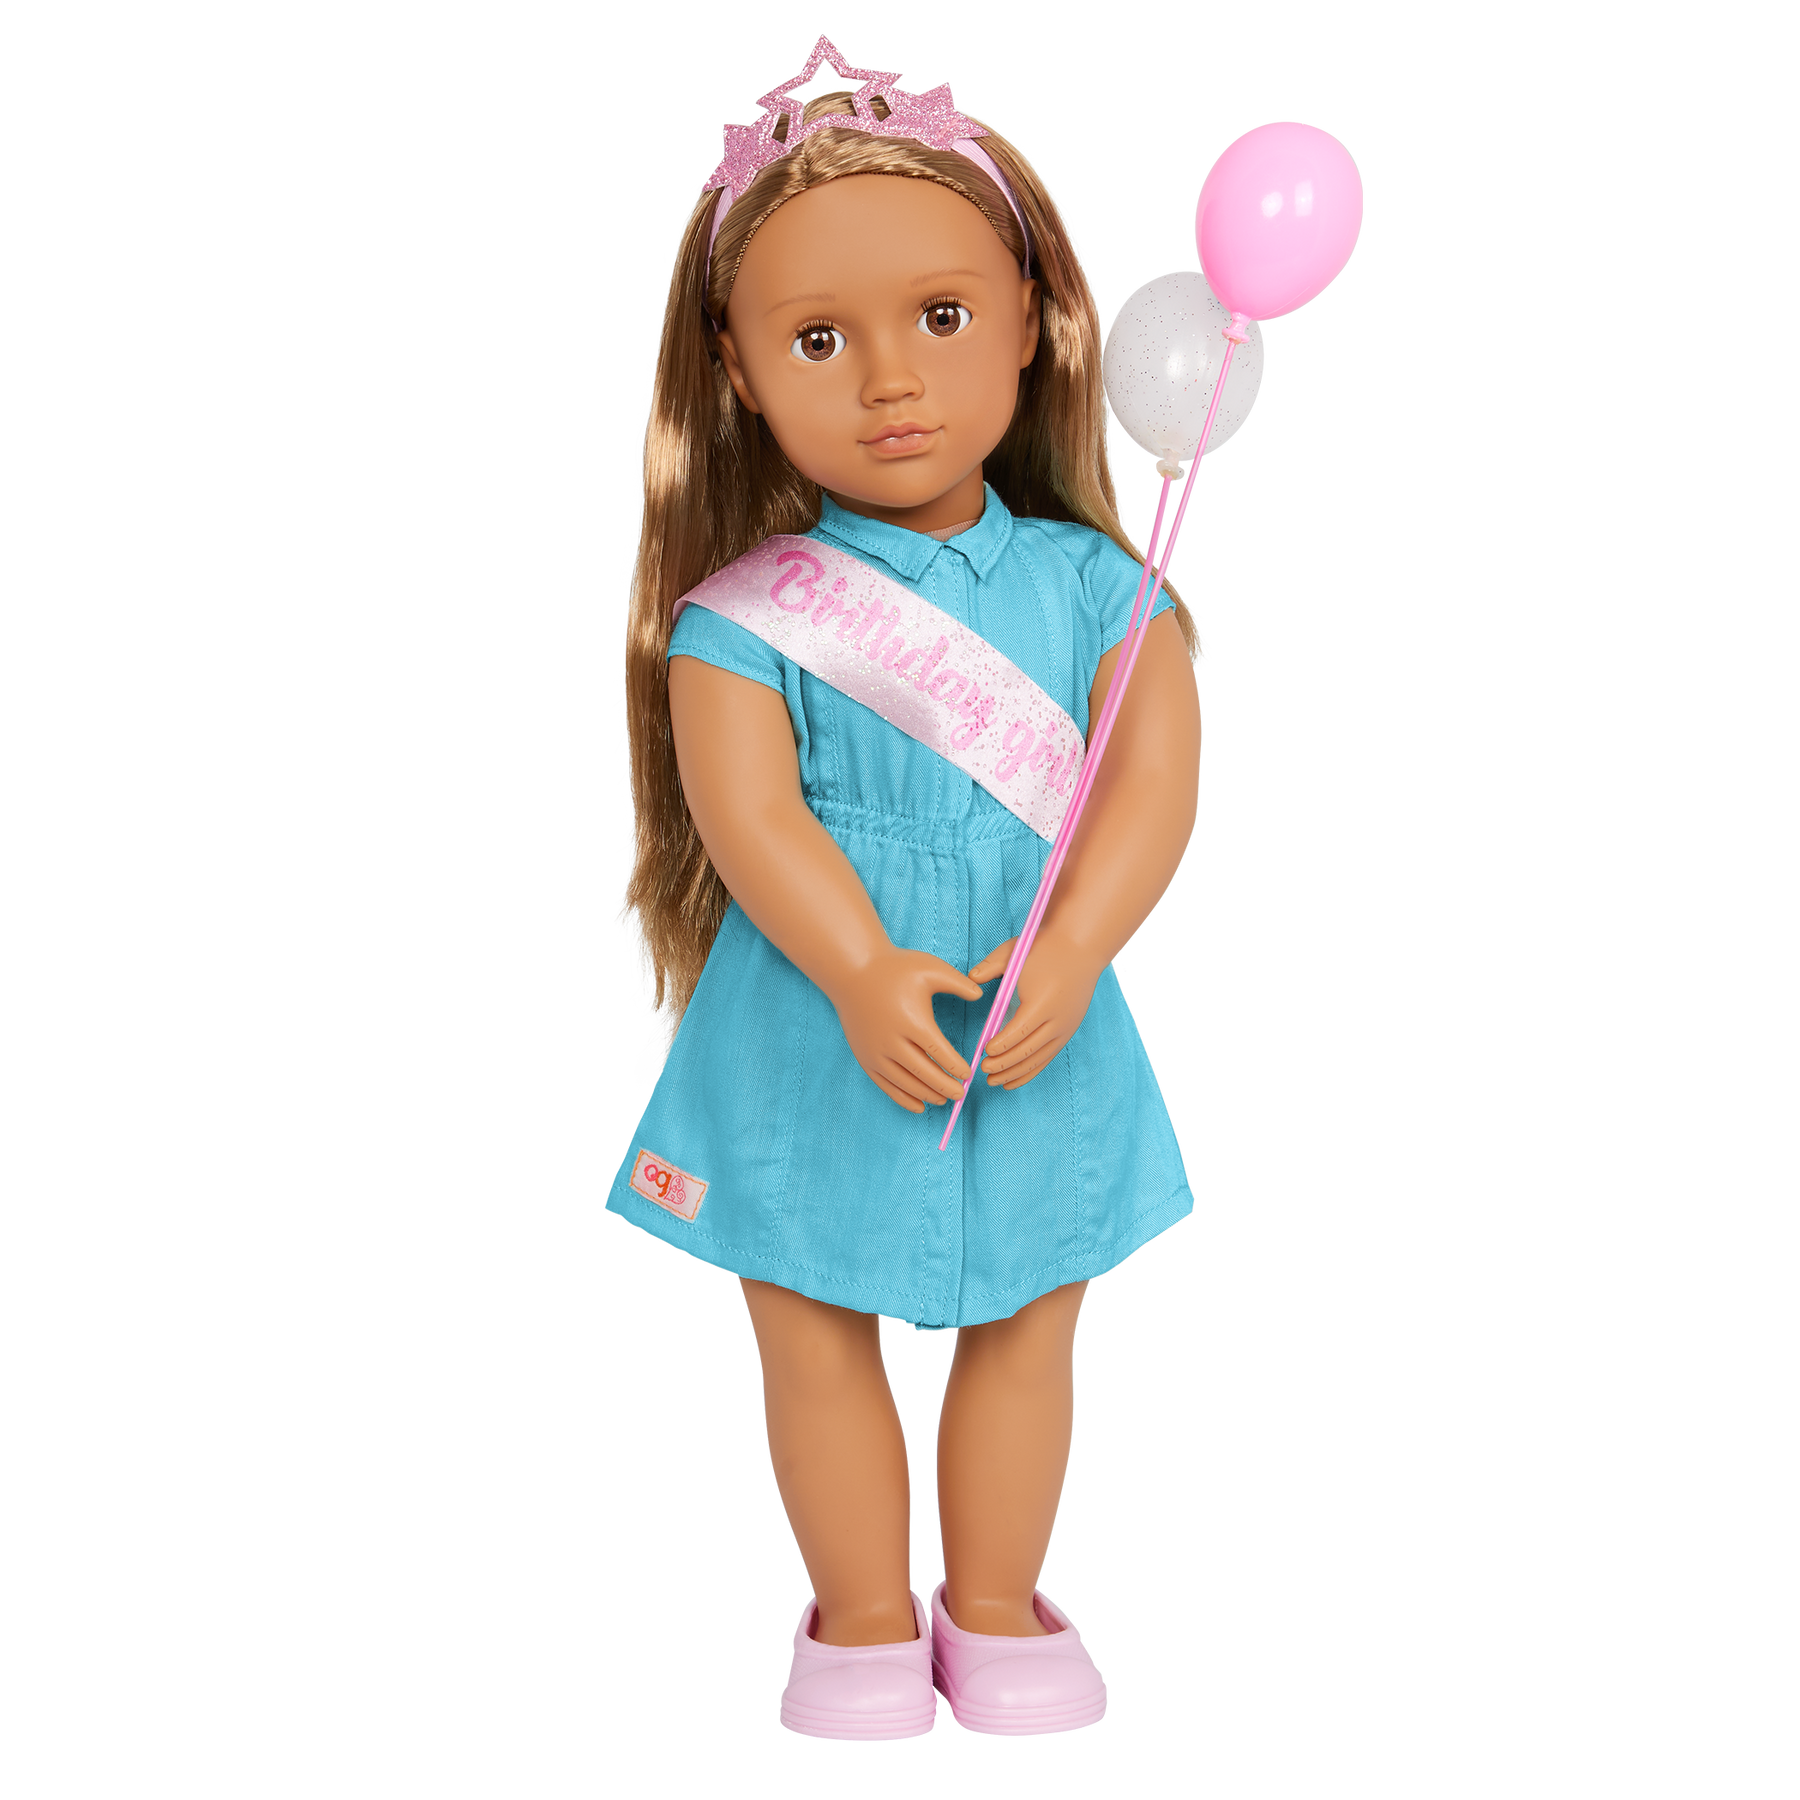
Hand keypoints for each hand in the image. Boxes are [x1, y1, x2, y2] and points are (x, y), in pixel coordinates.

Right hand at [830, 948, 982, 1113]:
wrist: (852, 971)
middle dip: (944, 1087)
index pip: (939, 1052)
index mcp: (912, 1021)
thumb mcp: (930, 968)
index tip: (968, 1075)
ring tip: (944, 1100)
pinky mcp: (865, 1057)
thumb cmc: (895, 968)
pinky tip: (918, 1105)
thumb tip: (980, 995)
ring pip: (905, 1083)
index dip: (956, 1067)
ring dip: (926, 1094)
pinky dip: (902, 1098)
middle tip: (961, 1095)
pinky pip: (885, 1085)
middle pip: (923, 1073)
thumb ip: (959, 984)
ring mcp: (875, 1052)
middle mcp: (892, 1040)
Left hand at [968, 929, 1104, 1089]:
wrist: (1082, 947)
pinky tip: (1014, 1081)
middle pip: (1028, 1050)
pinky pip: (1048, 1057)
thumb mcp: (1014, 952)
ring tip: (994, 1082)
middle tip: (984, 1070)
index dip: (1001, 1045)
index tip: (984, 1051)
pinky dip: (1031, 1071)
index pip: (1019, 1031)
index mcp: (1043, 1002)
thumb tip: (971, 978)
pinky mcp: (1069, 1030)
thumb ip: (991, 966)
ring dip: (1016, 1072)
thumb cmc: (1044, 948)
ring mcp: (1066, 1027)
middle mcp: (1058, 1019)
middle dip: (1004, 1064)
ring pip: (1039, 1059)